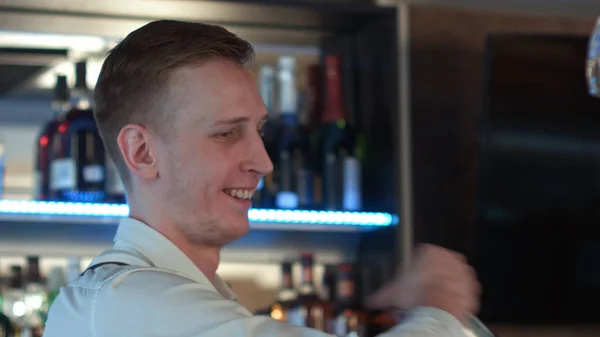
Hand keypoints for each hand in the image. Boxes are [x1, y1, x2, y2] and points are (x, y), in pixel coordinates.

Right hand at [365, 244, 480, 323]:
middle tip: (424, 287)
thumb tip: (372, 300)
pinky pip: (465, 289)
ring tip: (435, 296)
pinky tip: (447, 303)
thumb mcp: (393, 293)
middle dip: (433, 275)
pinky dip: (457, 296)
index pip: (424, 254)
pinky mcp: (471, 287)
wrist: (438, 312)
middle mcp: (449, 258)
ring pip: (453, 275)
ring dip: (446, 284)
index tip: (414, 277)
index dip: (417, 268)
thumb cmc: (419, 296)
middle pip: (439, 264)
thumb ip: (382, 294)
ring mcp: (462, 272)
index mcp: (430, 252)